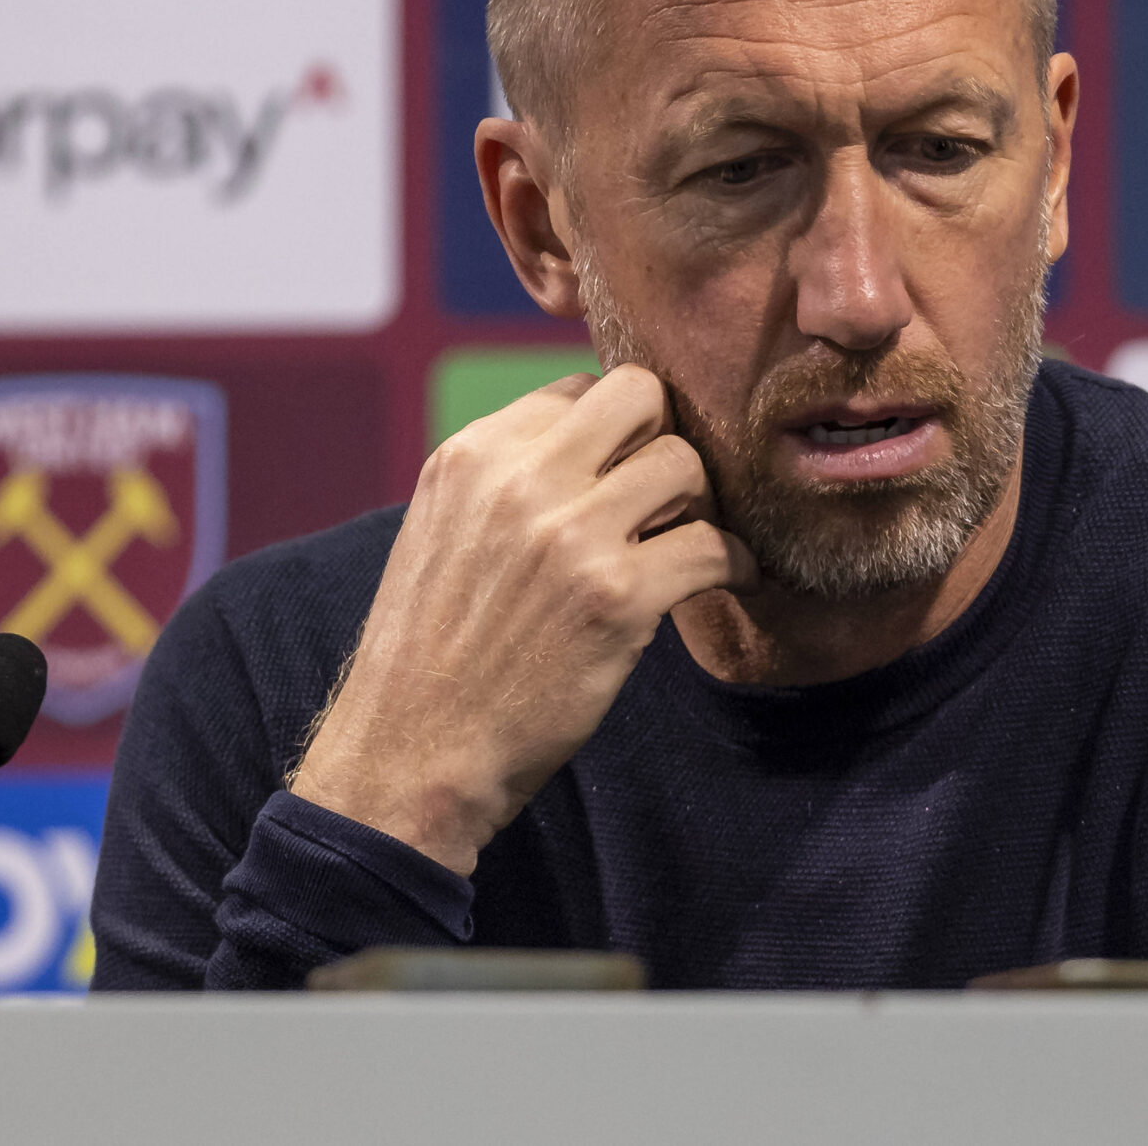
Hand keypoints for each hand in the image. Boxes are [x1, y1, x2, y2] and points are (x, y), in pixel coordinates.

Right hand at [289, 365, 755, 874]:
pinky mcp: (616, 597)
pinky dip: (736, 563)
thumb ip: (505, 482)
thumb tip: (593, 446)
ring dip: (703, 505)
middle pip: (641, 395)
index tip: (628, 475)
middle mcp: (518, 480)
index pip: (579, 389)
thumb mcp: (443, 534)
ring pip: (685, 464)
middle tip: (671, 495)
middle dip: (667, 438)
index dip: (617, 431)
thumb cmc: (434, 656)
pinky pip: (714, 545)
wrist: (411, 757)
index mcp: (472, 456)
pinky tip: (729, 581)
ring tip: (693, 544)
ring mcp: (569, 536)